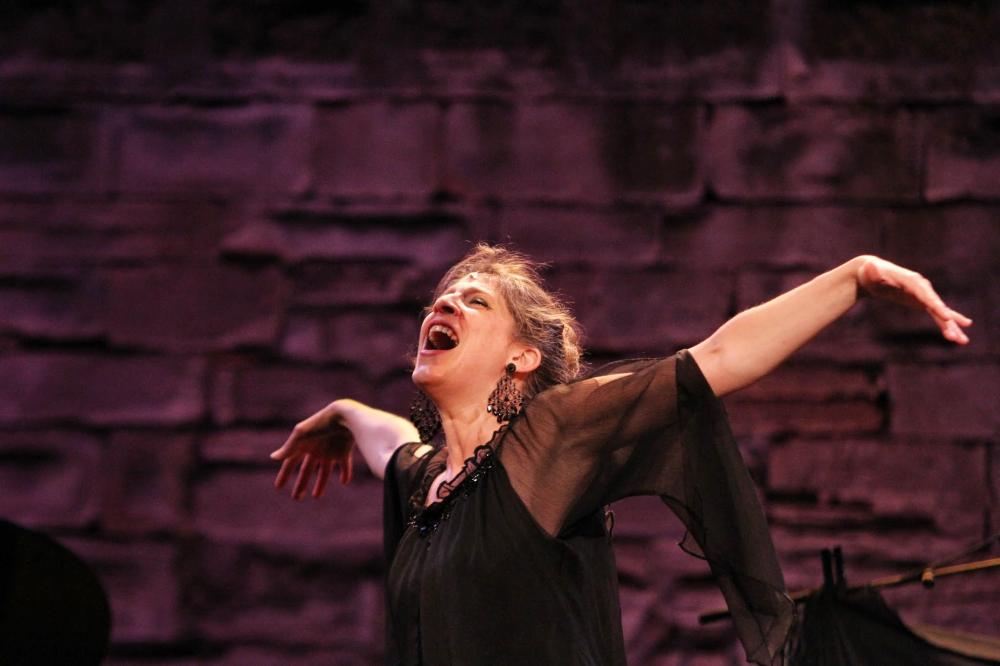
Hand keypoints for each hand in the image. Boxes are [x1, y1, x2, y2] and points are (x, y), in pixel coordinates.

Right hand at [270, 403, 354, 499]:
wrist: (345, 417)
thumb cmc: (321, 423)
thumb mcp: (302, 435)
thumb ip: (288, 447)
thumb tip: (272, 458)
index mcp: (304, 444)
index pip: (291, 462)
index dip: (285, 473)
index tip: (278, 486)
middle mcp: (316, 449)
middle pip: (307, 470)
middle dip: (301, 483)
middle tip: (296, 498)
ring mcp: (331, 451)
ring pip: (325, 471)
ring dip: (321, 484)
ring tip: (316, 496)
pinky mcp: (344, 451)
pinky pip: (345, 466)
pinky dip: (345, 474)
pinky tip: (343, 482)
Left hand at [856, 257, 971, 343]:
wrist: (872, 273)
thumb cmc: (870, 273)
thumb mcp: (869, 272)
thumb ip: (872, 272)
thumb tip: (870, 267)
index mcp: (912, 281)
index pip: (926, 295)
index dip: (936, 306)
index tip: (946, 317)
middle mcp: (922, 288)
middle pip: (937, 306)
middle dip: (946, 320)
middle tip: (955, 336)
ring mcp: (924, 295)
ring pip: (940, 313)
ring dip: (951, 326)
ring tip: (962, 341)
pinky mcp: (922, 302)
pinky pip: (937, 314)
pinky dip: (947, 324)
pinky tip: (957, 334)